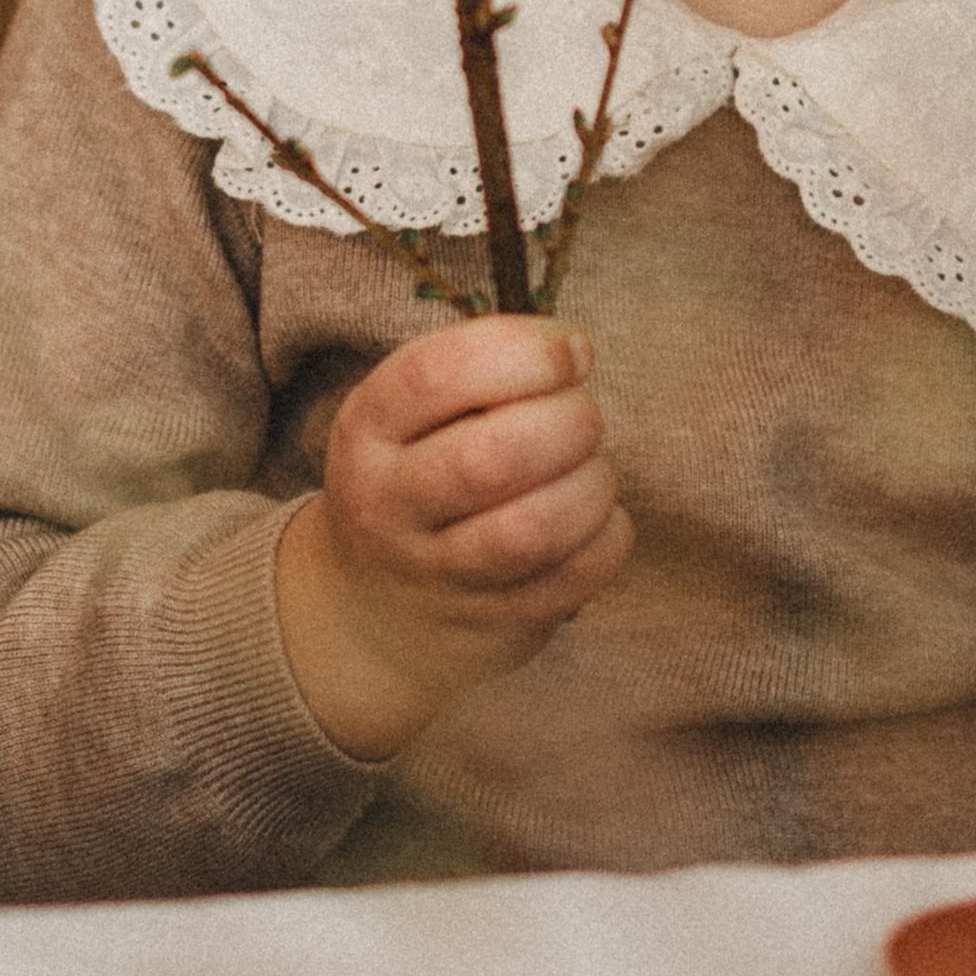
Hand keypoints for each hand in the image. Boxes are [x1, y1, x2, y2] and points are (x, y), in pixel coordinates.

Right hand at [273, 316, 631, 760]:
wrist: (375, 610)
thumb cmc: (421, 475)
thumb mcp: (413, 414)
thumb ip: (480, 371)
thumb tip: (574, 352)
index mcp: (368, 429)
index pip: (439, 376)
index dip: (526, 351)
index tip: (573, 351)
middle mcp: (388, 505)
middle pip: (492, 457)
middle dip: (569, 422)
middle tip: (583, 417)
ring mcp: (435, 575)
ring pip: (533, 528)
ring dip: (592, 484)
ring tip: (590, 468)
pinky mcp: (491, 623)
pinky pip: (574, 576)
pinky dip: (607, 535)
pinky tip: (595, 518)